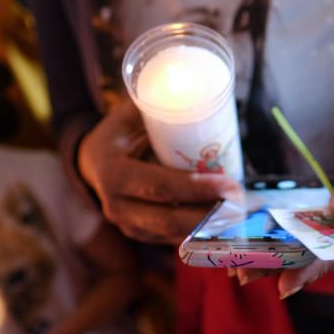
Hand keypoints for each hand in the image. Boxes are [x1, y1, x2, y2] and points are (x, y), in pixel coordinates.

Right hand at [77, 101, 240, 243]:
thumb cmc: (120, 132)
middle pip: (169, 219)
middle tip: (241, 203)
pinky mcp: (139, 235)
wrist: (92, 161)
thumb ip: (161, 108)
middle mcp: (116, 205)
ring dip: (208, 228)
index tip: (230, 184)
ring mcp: (127, 225)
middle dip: (210, 215)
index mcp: (113, 172)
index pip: (160, 186)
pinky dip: (198, 233)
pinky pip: (172, 239)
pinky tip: (223, 223)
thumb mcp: (132, 115)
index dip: (197, 188)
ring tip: (238, 213)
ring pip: (173, 234)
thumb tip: (202, 94)